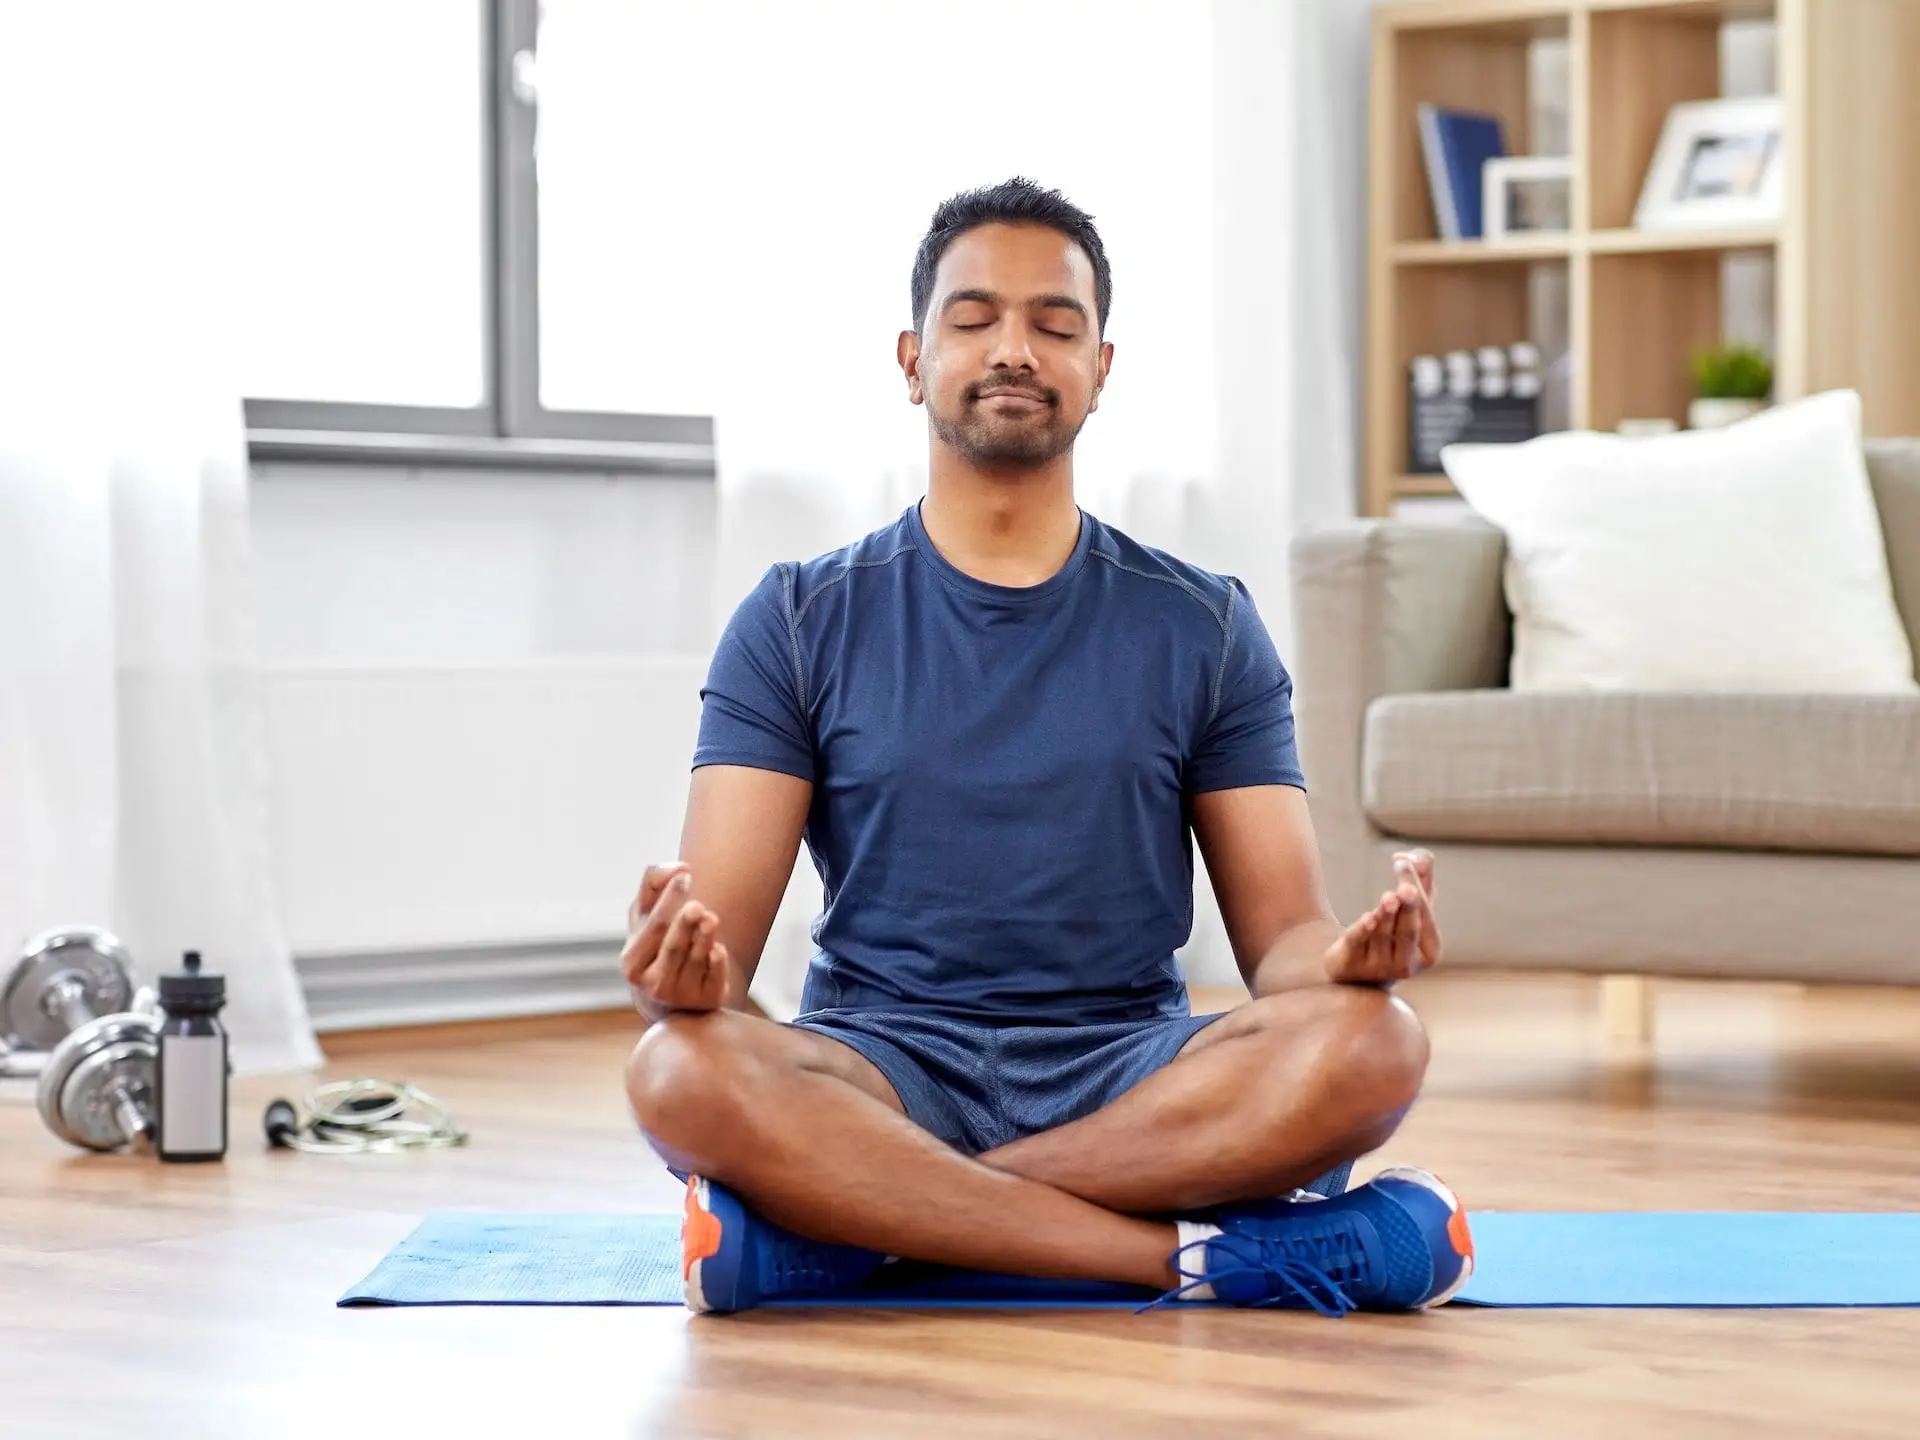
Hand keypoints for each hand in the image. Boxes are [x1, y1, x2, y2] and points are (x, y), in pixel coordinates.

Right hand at [622, 862, 731, 1015]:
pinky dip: (717, 964)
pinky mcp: (706, 1001)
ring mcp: (680, 995)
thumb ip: (653, 883)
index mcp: (633, 961)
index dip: (668, 900)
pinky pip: (714, 979)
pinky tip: (718, 950)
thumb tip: (680, 867)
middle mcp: (653, 983)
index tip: (685, 876)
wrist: (673, 994)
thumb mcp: (645, 914)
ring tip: (711, 918)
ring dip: (704, 939)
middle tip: (697, 906)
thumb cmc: (657, 943)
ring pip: (695, 962)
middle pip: (672, 948)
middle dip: (684, 926)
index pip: (653, 926)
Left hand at [1322, 848, 1440, 985]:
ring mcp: (1379, 969)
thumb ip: (1421, 880)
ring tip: (1388, 897)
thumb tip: (1420, 857)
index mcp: (1429, 953)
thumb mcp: (1410, 908)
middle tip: (1405, 889)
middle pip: (1408, 930)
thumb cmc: (1393, 933)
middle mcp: (1406, 965)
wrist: (1354, 965)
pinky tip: (1369, 918)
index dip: (1416, 890)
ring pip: (1383, 935)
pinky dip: (1364, 930)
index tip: (1403, 863)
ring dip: (1386, 914)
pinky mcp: (1352, 964)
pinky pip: (1359, 943)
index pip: (1425, 918)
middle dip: (1407, 908)